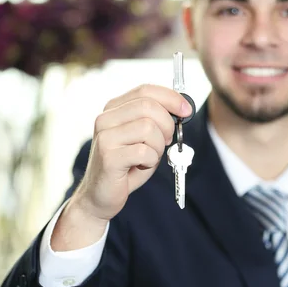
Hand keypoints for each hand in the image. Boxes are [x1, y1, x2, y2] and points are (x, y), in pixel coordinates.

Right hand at [65, 84, 191, 232]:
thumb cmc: (126, 166)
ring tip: (149, 157)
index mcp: (113, 109)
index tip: (187, 110)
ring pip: (148, 128)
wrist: (99, 196)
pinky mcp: (108, 157)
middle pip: (148, 106)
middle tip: (167, 141)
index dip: (171, 97)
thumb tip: (183, 109)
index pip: (145, 90)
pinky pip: (144, 152)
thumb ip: (157, 121)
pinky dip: (151, 161)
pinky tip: (141, 166)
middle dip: (167, 124)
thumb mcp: (143, 139)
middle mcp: (105, 119)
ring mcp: (105, 137)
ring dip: (158, 146)